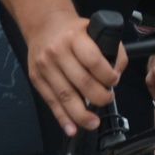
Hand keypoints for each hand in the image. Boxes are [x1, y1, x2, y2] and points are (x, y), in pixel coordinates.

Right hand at [26, 11, 125, 134]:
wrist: (44, 25)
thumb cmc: (75, 31)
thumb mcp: (95, 30)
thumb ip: (112, 49)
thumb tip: (117, 73)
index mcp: (75, 38)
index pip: (93, 60)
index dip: (107, 75)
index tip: (114, 81)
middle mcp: (57, 53)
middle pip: (80, 82)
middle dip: (98, 97)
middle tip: (107, 100)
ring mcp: (45, 68)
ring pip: (65, 96)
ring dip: (81, 114)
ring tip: (93, 123)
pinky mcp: (37, 80)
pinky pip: (51, 102)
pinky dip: (62, 118)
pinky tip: (72, 128)